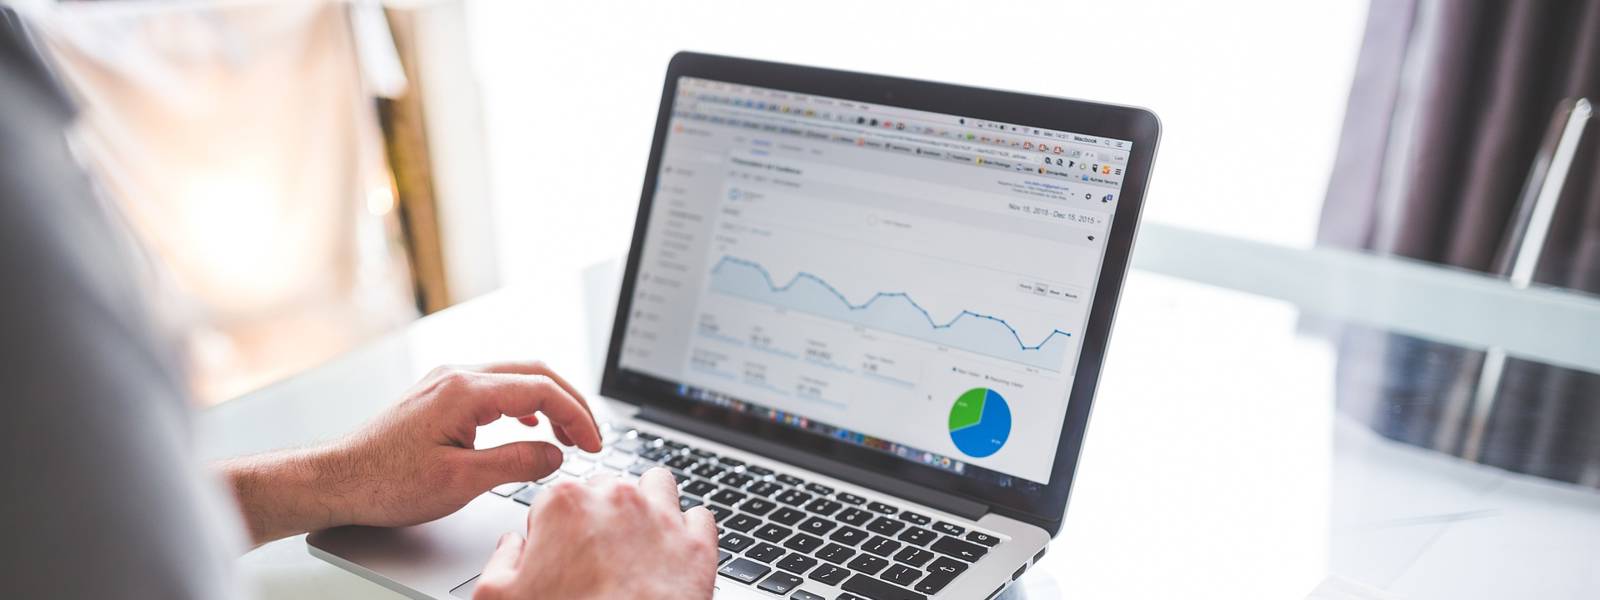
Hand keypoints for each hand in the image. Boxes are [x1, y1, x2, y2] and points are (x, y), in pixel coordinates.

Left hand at [221, 361, 600, 544]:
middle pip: (535, 373)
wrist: (337, 480)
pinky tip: (529, 422)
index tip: (593, 444)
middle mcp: (457, 375)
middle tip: (591, 437)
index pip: (542, 389)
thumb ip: (516, 463)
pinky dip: (523, 402)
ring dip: (549, 402)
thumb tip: (555, 454)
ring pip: (516, 376)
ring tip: (567, 434)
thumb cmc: (386, 483)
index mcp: (465, 391)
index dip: (577, 416)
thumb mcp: (461, 482)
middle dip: (571, 403)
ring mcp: (447, 381)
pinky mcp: (440, 394)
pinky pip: (495, 386)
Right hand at [473, 469, 719, 599]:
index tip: (557, 553)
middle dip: (600, 514)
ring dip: (649, 503)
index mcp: (565, 503)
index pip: (554, 498)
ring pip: (657, 486)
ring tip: (638, 538)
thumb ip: (500, 559)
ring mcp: (662, 518)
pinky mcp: (697, 545)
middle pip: (606, 488)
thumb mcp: (497, 597)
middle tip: (595, 554)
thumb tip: (512, 545)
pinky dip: (689, 531)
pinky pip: (700, 518)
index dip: (553, 528)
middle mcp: (616, 499)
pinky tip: (673, 553)